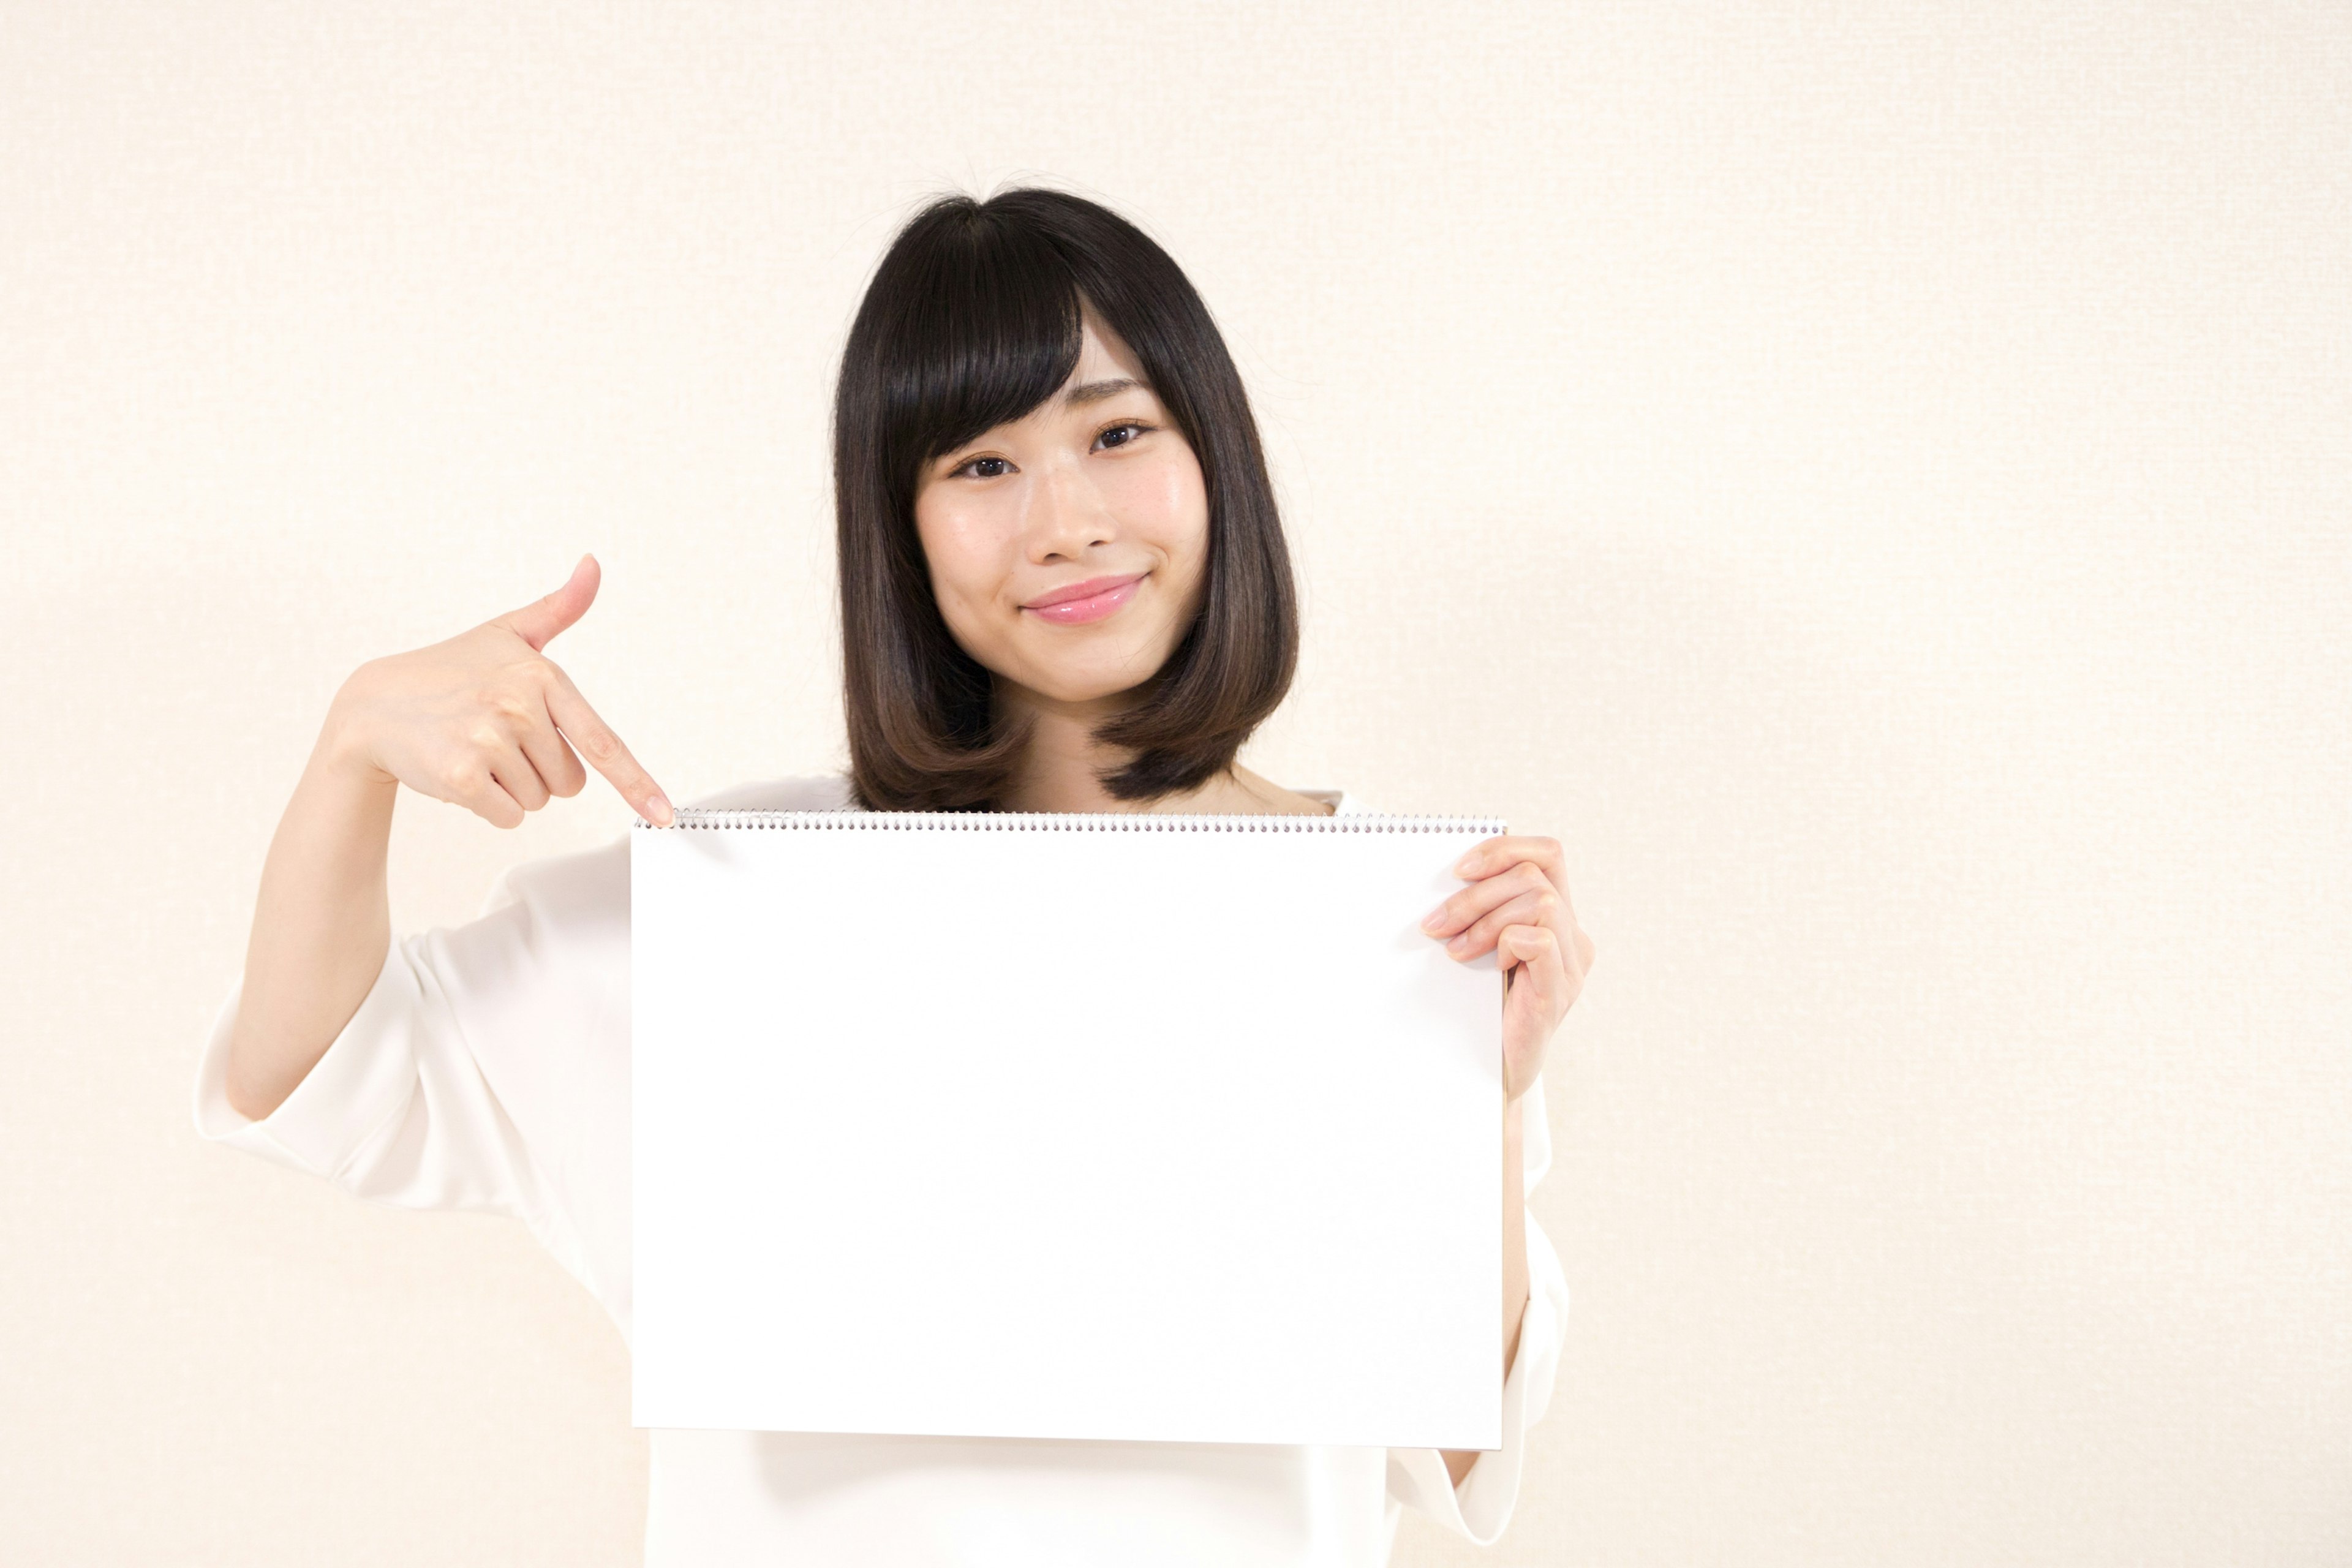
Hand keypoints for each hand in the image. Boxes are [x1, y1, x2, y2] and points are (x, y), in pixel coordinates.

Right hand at [320, 555, 672, 828]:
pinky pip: (507, 816)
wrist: (376, 704)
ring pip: (537, 800)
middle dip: (539, 771)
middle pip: (569, 782)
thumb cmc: (450, 671)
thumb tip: (592, 565)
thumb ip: (559, 607)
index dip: (637, 783)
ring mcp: (489, 740)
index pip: (602, 741)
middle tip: (499, 740)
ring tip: (475, 750)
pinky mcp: (462, 776)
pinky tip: (461, 772)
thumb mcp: (506, 632)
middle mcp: (519, 707)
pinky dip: (489, 806)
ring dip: (511, 787)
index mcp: (542, 676)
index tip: (664, 813)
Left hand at [1421, 835, 1595, 1098]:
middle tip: (1436, 923)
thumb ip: (1484, 911)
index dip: (1504, 848)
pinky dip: (1505, 944)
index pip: (1548, 854)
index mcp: (1558, 919)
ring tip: (1455, 949)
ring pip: (1539, 900)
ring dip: (1484, 919)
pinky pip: (1539, 940)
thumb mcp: (1482, 948)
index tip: (1458, 869)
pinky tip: (1489, 969)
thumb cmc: (1484, 1009)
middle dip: (1477, 892)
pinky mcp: (1559, 992)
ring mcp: (1572, 965)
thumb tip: (1447, 874)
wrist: (1491, 1072)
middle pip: (1536, 874)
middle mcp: (1573, 938)